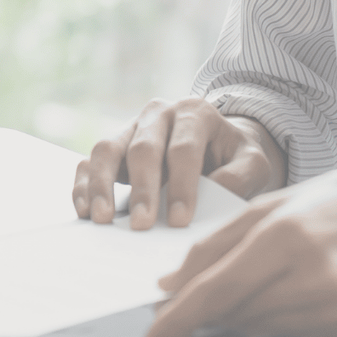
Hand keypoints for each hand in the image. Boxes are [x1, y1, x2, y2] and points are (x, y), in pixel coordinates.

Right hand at [74, 97, 283, 229]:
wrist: (217, 145)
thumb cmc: (234, 157)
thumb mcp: (254, 163)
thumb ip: (242, 176)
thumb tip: (215, 193)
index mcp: (194, 113)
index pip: (184, 148)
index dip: (182, 185)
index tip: (179, 220)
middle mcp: (157, 114)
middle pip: (143, 148)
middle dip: (142, 188)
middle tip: (141, 224)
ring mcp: (129, 127)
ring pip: (106, 149)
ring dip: (102, 185)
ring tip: (102, 219)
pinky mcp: (111, 146)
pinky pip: (88, 161)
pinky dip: (83, 185)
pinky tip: (85, 210)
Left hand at [138, 168, 336, 336]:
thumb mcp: (272, 206)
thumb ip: (215, 244)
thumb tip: (170, 284)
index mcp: (287, 237)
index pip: (216, 291)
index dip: (177, 319)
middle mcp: (314, 277)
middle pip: (233, 314)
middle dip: (211, 307)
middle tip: (216, 284)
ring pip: (259, 329)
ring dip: (246, 312)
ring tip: (272, 276)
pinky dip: (280, 319)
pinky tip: (301, 289)